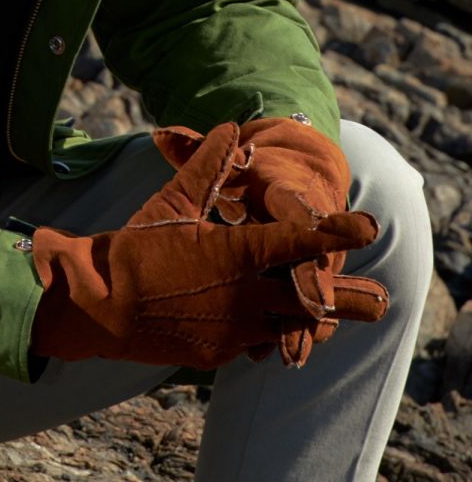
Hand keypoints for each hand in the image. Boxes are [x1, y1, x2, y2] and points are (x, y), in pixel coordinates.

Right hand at [31, 123, 381, 370]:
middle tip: (382, 300)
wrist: (98, 305)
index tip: (367, 227)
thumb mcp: (173, 201)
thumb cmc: (135, 247)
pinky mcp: (217, 353)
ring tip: (335, 319)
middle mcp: (245, 296)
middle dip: (347, 299)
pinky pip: (253, 342)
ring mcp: (233, 330)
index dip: (336, 232)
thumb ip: (209, 166)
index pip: (299, 240)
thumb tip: (232, 127)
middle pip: (310, 300)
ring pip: (286, 326)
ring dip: (309, 319)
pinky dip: (266, 332)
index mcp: (238, 253)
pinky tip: (270, 329)